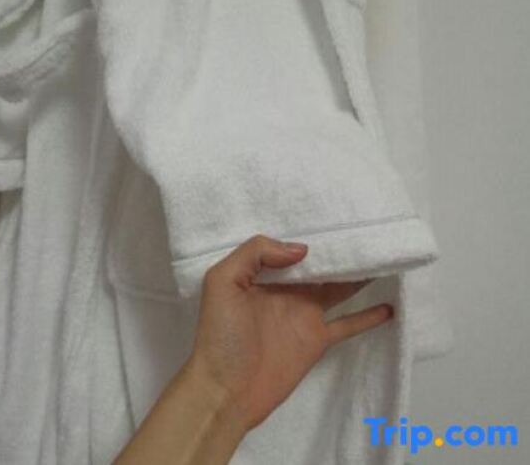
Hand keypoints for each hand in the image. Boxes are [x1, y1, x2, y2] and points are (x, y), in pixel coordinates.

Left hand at [187, 235, 392, 429]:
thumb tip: (302, 250)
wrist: (226, 390)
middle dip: (341, 251)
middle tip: (371, 233)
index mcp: (262, 275)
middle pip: (319, 266)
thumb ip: (254, 254)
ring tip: (388, 258)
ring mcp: (303, 315)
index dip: (312, 235)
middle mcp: (286, 291)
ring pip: (338, 288)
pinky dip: (368, 316)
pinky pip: (347, 323)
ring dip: (360, 276)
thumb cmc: (220, 335)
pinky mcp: (317, 340)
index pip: (290, 248)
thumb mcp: (222, 282)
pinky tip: (390, 306)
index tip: (338, 219)